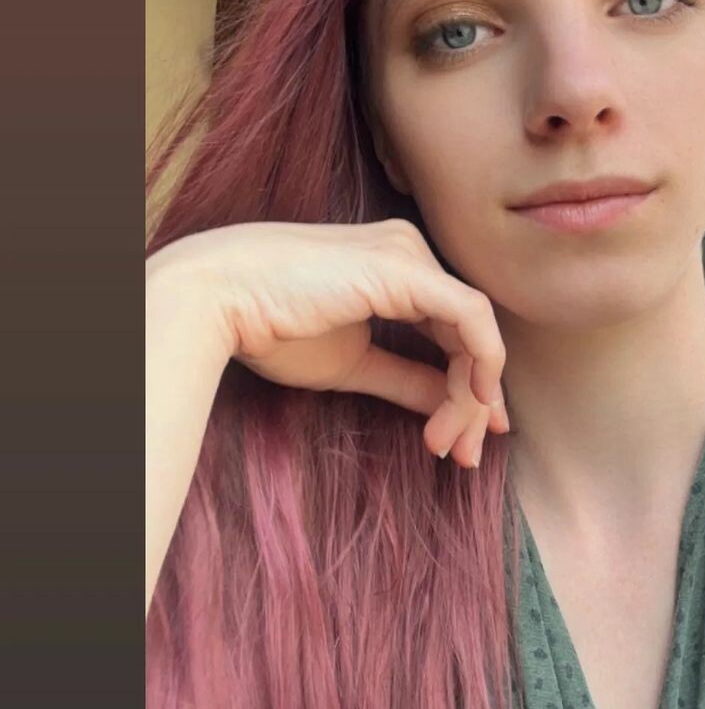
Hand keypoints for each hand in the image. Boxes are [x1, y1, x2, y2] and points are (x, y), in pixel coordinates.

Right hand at [147, 219, 508, 468]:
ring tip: (451, 445)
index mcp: (396, 269)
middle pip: (469, 332)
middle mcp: (410, 253)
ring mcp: (409, 255)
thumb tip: (452, 406)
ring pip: (474, 329)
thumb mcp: (354, 364)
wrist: (218, 301)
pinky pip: (470, 315)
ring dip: (472, 396)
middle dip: (477, 400)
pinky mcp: (405, 268)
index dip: (470, 386)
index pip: (453, 329)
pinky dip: (483, 360)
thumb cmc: (272, 328)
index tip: (469, 438)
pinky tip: (475, 400)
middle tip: (468, 454)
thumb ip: (407, 379)